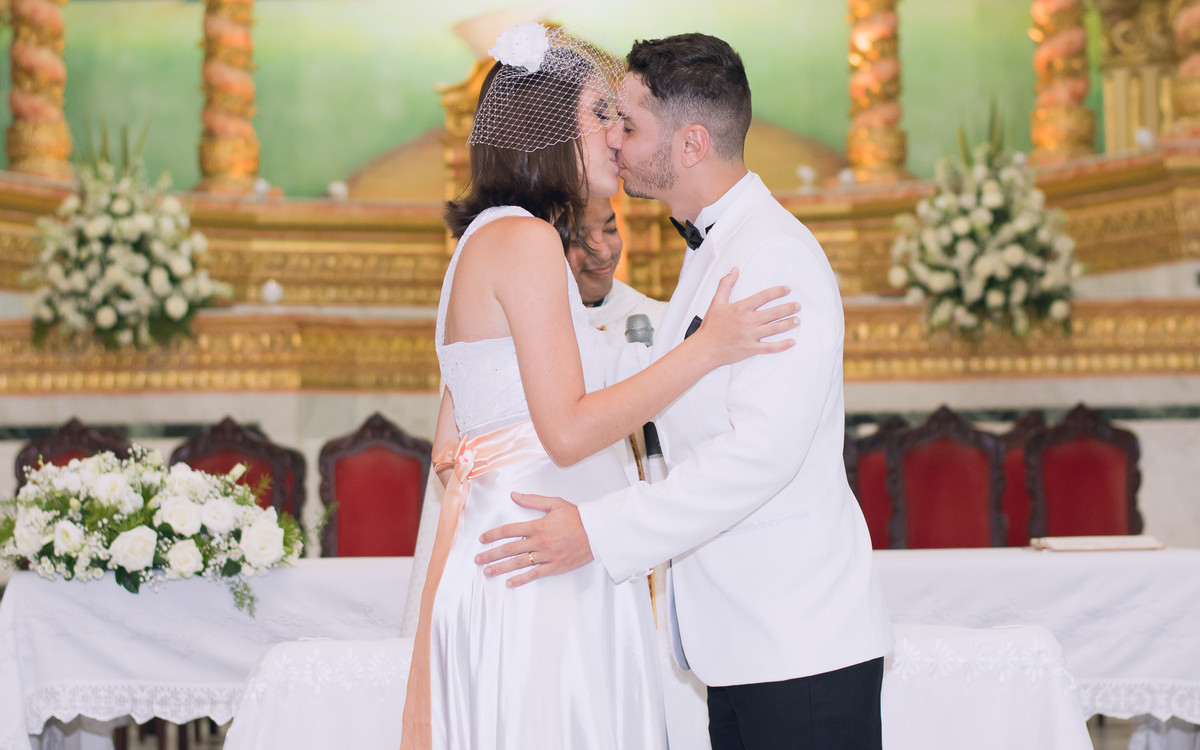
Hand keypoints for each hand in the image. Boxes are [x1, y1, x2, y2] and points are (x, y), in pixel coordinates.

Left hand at [475, 493, 593, 586]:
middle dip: (491, 554)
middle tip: (477, 559)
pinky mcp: (555, 567)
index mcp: (538, 525)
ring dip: (501, 568)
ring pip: (519, 563)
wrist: (598, 532)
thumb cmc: (577, 517)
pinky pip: (535, 574)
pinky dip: (521, 579)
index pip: (509, 530)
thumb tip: (513, 495)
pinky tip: (510, 582)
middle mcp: (539, 542)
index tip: (482, 539)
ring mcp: (547, 556)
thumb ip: (532, 500)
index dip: (494, 534)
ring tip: (487, 572)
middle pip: (510, 549)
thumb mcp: (554, 503)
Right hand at [698, 268, 799, 366]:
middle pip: (773, 313)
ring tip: (797, 319)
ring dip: (788, 323)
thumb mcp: (716, 302)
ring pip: (775, 329)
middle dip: (788, 308)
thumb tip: (734, 269)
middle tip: (798, 306)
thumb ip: (726, 284)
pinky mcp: (751, 349)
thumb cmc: (711, 326)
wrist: (705, 348)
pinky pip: (770, 347)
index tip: (787, 289)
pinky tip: (792, 341)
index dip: (777, 292)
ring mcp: (750, 336)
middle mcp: (748, 321)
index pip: (763, 297)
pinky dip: (782, 345)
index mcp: (741, 308)